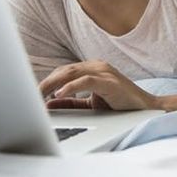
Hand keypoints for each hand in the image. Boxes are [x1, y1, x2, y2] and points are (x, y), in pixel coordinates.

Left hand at [39, 61, 159, 110]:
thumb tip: (49, 104)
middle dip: (45, 83)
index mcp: (92, 70)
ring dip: (52, 84)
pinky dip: (69, 87)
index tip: (31, 93)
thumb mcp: (91, 105)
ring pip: (71, 73)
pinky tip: (58, 95)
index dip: (46, 81)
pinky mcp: (109, 81)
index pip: (63, 72)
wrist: (147, 109)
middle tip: (30, 95)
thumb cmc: (121, 106)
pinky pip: (85, 81)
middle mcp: (97, 67)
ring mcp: (104, 72)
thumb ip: (72, 103)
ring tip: (38, 95)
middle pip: (63, 70)